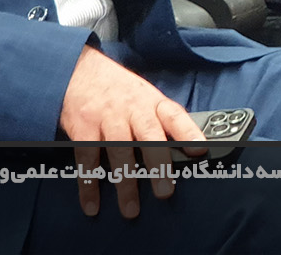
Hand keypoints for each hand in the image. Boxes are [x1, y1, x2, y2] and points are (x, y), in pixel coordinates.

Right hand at [59, 46, 207, 218]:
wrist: (80, 70)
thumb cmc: (120, 90)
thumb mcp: (145, 96)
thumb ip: (163, 121)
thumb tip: (189, 150)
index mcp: (152, 102)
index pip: (175, 115)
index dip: (188, 132)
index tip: (200, 150)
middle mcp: (132, 109)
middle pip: (148, 136)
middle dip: (157, 165)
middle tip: (164, 191)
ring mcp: (107, 118)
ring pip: (118, 152)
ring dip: (125, 183)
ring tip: (131, 209)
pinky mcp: (82, 127)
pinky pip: (86, 159)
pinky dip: (88, 184)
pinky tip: (92, 204)